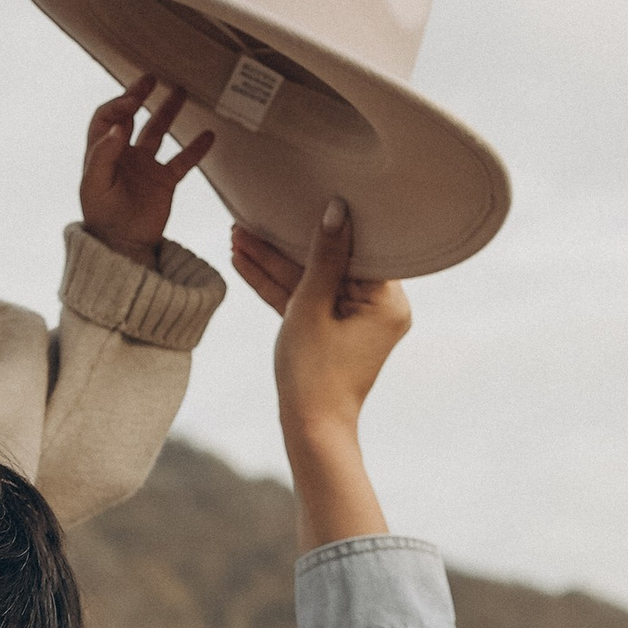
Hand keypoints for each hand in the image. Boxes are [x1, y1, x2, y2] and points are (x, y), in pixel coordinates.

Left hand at [79, 75, 215, 267]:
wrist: (123, 247)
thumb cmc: (102, 218)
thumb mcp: (95, 186)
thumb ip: (103, 155)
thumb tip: (118, 126)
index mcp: (101, 153)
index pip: (107, 118)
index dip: (118, 105)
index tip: (134, 101)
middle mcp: (122, 155)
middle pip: (130, 116)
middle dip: (139, 96)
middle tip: (151, 79)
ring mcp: (144, 167)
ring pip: (158, 131)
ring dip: (168, 111)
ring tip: (181, 91)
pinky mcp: (163, 181)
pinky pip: (182, 160)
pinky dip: (195, 149)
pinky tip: (208, 135)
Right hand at [229, 203, 411, 550]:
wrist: (310, 430)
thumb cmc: (314, 373)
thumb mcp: (312, 306)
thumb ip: (323, 257)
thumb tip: (337, 210)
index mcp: (389, 300)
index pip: (354, 248)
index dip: (319, 224)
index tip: (297, 196)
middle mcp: (380, 308)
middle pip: (329, 262)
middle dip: (285, 244)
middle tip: (251, 218)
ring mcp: (356, 322)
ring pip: (312, 281)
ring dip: (274, 263)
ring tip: (238, 236)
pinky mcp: (334, 333)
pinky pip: (307, 302)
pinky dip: (279, 288)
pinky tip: (245, 262)